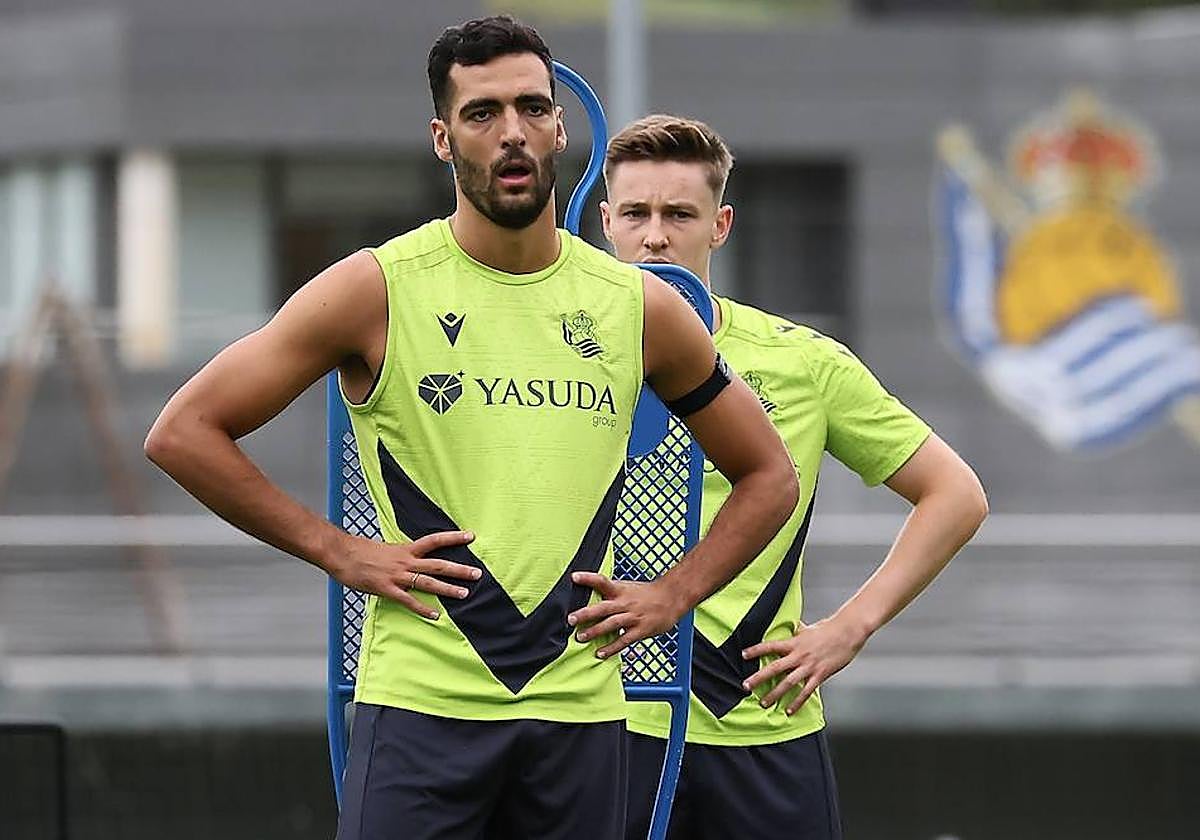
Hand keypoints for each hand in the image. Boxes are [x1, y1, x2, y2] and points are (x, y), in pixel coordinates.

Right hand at [331, 530, 480, 619]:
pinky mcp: (387, 589)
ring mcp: (398, 575)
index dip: (453, 537)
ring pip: (428, 582)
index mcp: (405, 549)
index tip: (471, 536)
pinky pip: (409, 600)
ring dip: (448, 588)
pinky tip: (435, 615)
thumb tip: (408, 559)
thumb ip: (399, 555)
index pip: (434, 540)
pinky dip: (423, 608)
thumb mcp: (385, 549)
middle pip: (438, 564)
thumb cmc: (359, 551)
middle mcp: (406, 561)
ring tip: (465, 593)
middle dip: (459, 569)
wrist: (341, 553)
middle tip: (477, 573)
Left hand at [567, 572, 685, 658]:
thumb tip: (593, 596)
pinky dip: (612, 648)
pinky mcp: (640, 630)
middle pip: (602, 607)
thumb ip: (612, 593)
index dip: (588, 578)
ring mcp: (633, 617)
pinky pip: (624, 640)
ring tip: (580, 637)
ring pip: (611, 624)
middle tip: (570, 619)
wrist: (672, 597)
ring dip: (594, 631)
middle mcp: (625, 603)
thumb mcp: (628, 588)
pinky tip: (601, 653)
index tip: (574, 577)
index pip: (602, 581)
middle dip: (585, 613)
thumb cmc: (648, 593)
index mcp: (620, 590)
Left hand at [740, 617, 866, 714]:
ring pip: (788, 683)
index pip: (770, 646)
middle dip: (759, 678)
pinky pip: (806, 691)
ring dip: (775, 694)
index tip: (743, 655)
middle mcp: (799, 655)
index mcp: (794, 643)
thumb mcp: (807, 629)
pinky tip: (789, 711)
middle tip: (745, 686)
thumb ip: (796, 631)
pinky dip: (797, 702)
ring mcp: (809, 666)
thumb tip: (789, 626)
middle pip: (774, 667)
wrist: (847, 632)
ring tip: (763, 702)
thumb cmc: (828, 629)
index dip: (756, 650)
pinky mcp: (820, 675)